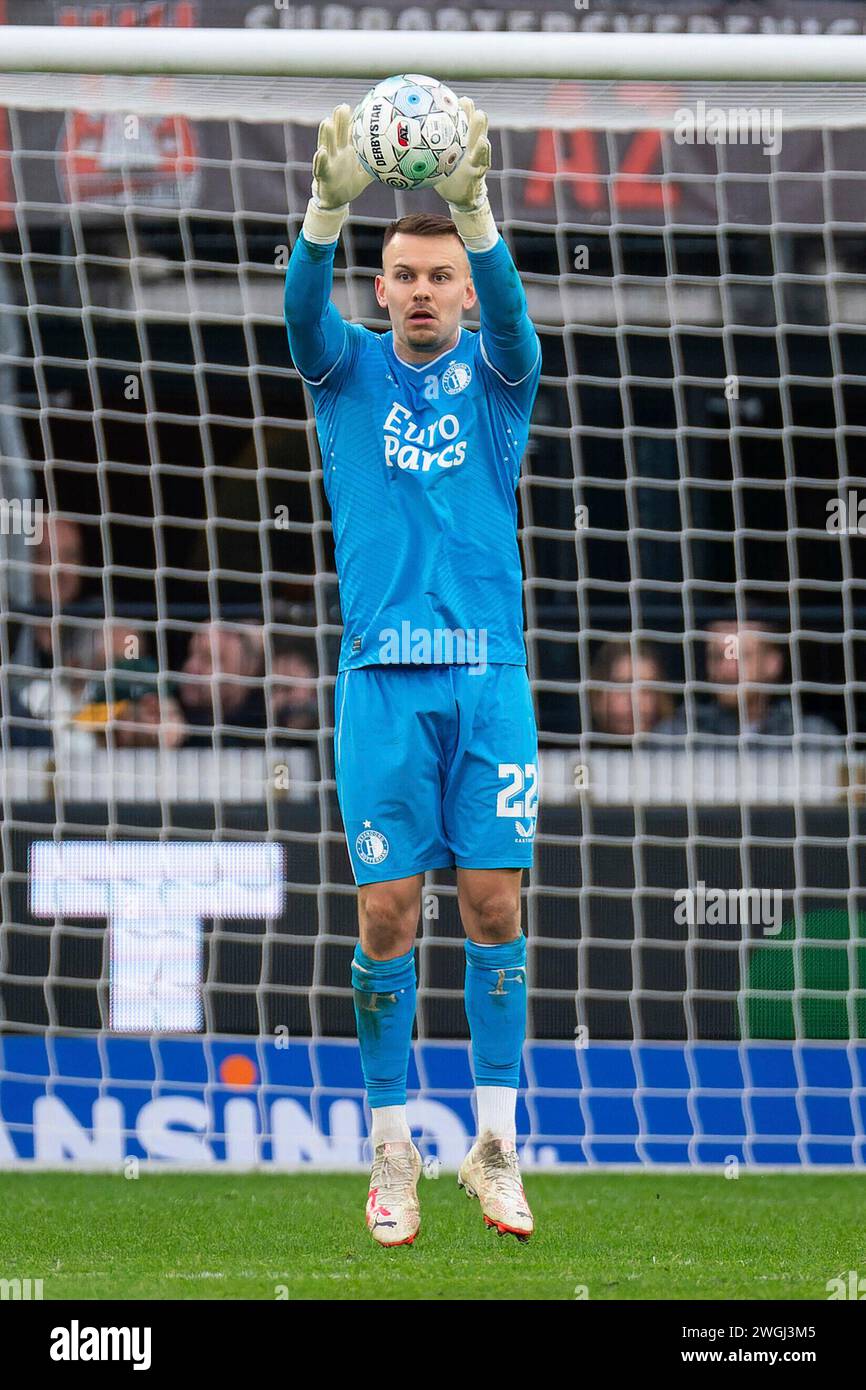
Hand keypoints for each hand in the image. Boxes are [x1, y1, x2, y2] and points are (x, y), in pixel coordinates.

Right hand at [312, 104, 373, 209]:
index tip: (357, 107)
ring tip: (326, 122)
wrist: (336, 202)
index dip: (352, 121)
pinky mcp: (322, 175)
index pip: (349, 133)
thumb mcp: (364, 176)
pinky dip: (320, 159)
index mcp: (347, 152)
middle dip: (339, 121)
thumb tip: (394, 163)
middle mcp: (336, 154)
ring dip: (326, 135)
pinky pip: (321, 167)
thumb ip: (375, 167)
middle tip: (343, 107)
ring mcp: (328, 163)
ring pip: (327, 146)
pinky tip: (321, 151)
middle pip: (338, 134)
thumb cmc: (349, 185)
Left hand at [433, 97, 490, 211]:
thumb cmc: (444, 177)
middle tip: (463, 101)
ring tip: (478, 115)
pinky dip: (484, 149)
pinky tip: (483, 141)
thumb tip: (397, 141)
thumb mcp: (433, 164)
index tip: (445, 96)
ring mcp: (477, 156)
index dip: (452, 107)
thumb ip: (422, 151)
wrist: (459, 196)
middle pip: (471, 122)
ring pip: (481, 135)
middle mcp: (469, 145)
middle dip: (469, 110)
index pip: (457, 120)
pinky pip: (484, 158)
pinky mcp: (480, 170)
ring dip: (480, 125)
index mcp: (459, 140)